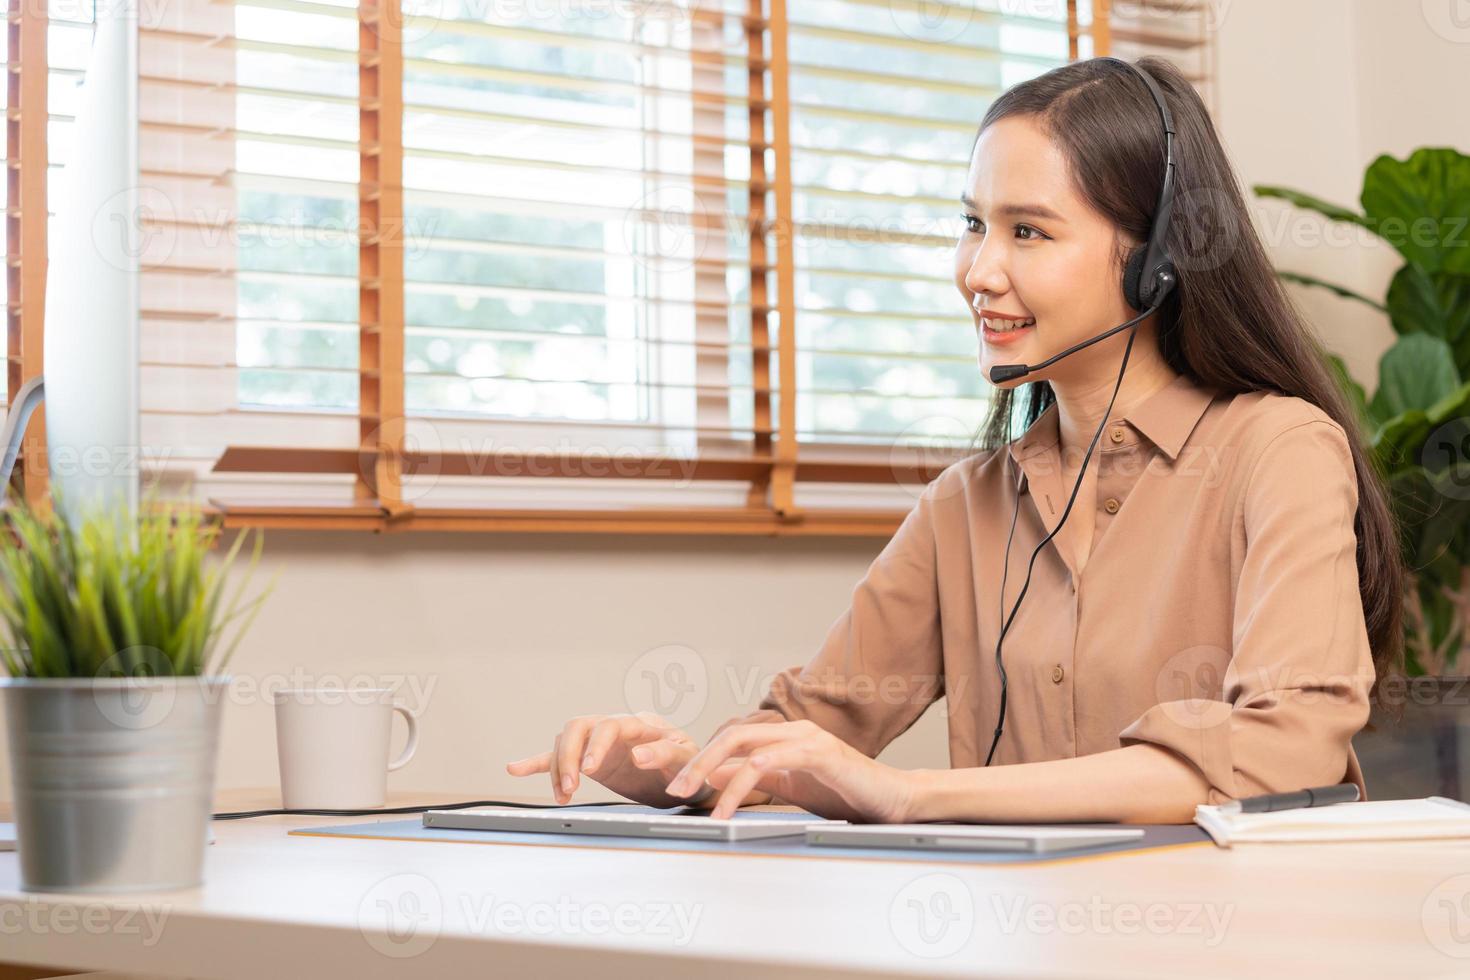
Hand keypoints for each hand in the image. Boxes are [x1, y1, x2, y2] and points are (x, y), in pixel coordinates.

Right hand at [505, 712, 710, 808]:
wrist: (691, 776)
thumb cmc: (692, 766)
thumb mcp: (687, 761)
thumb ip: (666, 754)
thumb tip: (640, 753)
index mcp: (642, 725)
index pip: (611, 725)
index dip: (597, 745)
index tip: (590, 770)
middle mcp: (617, 727)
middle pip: (580, 726)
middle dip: (569, 755)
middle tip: (571, 786)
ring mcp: (601, 742)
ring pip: (567, 740)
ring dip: (557, 766)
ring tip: (563, 796)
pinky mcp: (591, 759)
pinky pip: (559, 756)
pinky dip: (537, 762)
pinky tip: (515, 769)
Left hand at [663, 719, 917, 821]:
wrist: (894, 800)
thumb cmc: (848, 793)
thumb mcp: (793, 786)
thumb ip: (759, 779)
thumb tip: (719, 776)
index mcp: (786, 736)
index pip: (734, 737)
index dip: (702, 755)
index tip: (677, 779)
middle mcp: (794, 730)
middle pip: (733, 734)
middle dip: (697, 759)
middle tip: (673, 786)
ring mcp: (807, 738)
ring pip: (746, 744)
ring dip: (712, 770)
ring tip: (692, 796)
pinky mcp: (820, 753)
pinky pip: (771, 761)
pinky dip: (742, 781)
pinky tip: (728, 803)